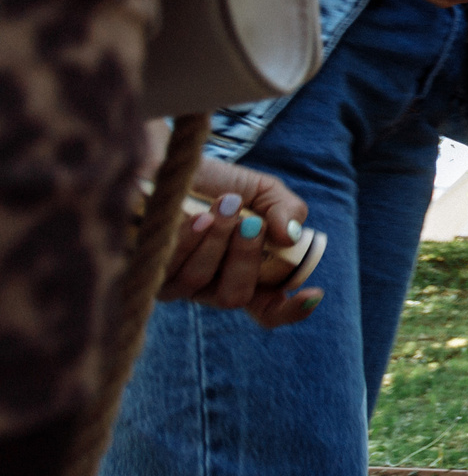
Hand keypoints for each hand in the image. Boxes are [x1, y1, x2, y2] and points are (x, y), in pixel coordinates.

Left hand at [161, 155, 323, 329]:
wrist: (168, 165)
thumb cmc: (218, 184)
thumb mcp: (263, 191)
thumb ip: (285, 210)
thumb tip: (291, 236)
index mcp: (247, 276)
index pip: (269, 309)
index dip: (291, 310)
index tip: (313, 295)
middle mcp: (212, 288)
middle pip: (236, 297)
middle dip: (246, 259)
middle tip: (251, 223)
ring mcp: (177, 285)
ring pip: (200, 281)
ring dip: (217, 242)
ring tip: (224, 205)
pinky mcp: (146, 274)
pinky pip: (170, 267)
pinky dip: (189, 240)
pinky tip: (197, 217)